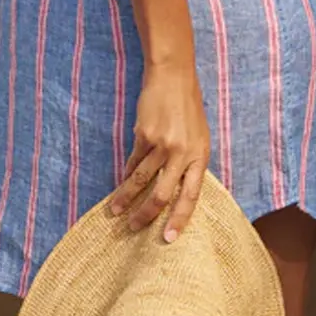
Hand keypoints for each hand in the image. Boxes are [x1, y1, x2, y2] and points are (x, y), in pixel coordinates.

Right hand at [110, 61, 210, 242]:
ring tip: (115, 211)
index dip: (180, 219)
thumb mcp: (198, 137)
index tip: (169, 239)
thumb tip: (173, 191)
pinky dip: (126, 174)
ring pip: (141, 180)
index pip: (191, 195)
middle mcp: (182, 153)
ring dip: (126, 197)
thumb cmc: (188, 108)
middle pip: (163, 194)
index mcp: (200, 156)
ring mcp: (162, 144)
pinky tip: (121, 182)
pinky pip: (133, 162)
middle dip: (146, 215)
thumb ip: (188, 163)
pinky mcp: (144, 135)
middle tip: (133, 228)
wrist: (173, 76)